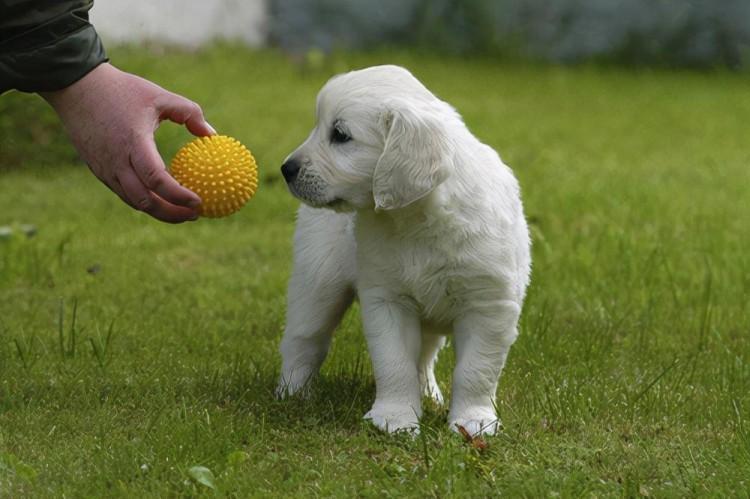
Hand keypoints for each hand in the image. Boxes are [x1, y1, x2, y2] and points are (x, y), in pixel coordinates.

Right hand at [41, 63, 215, 222]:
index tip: (199, 202)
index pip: (157, 180)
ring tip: (182, 212)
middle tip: (195, 214)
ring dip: (159, 212)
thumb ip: (189, 113)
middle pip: (145, 200)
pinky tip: (161, 199)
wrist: (76, 87)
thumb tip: (212, 134)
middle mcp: (116, 161)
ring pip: (134, 201)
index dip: (178, 196)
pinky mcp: (99, 170)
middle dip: (172, 213)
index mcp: (133, 143)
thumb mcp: (160, 96)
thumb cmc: (122, 90)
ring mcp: (105, 169)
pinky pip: (124, 193)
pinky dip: (144, 201)